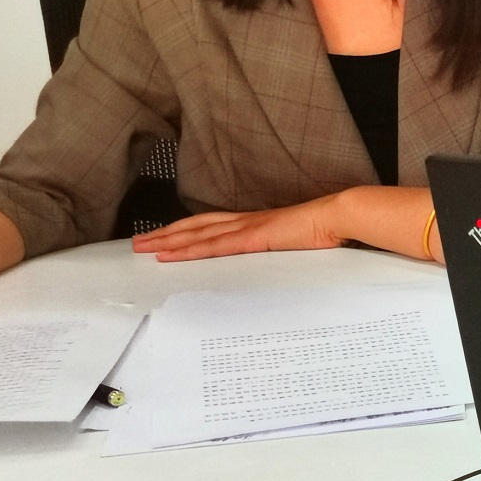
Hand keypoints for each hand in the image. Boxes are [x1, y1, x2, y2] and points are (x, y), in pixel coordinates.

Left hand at [132, 193, 349, 261]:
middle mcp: (246, 222)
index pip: (214, 226)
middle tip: (139, 242)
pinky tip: (172, 255)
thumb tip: (277, 264)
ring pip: (198, 234)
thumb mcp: (298, 244)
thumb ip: (283, 251)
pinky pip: (214, 246)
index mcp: (257, 223)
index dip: (187, 230)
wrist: (341, 216)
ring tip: (145, 248)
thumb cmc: (327, 229)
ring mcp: (248, 228)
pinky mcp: (252, 237)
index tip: (166, 237)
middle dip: (167, 234)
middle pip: (197, 226)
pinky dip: (189, 250)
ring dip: (169, 240)